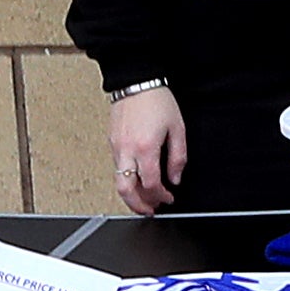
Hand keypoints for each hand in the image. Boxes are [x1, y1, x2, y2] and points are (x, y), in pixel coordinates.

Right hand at [109, 84, 186, 214]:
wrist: (136, 81)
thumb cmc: (156, 100)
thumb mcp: (177, 128)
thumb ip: (178, 157)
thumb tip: (175, 177)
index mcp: (146, 148)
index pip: (151, 184)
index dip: (160, 196)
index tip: (168, 198)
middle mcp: (127, 150)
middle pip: (126, 190)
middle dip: (138, 205)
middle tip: (149, 210)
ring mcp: (116, 147)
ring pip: (118, 181)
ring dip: (130, 195)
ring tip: (142, 200)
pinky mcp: (111, 142)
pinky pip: (116, 168)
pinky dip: (126, 179)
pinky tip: (136, 179)